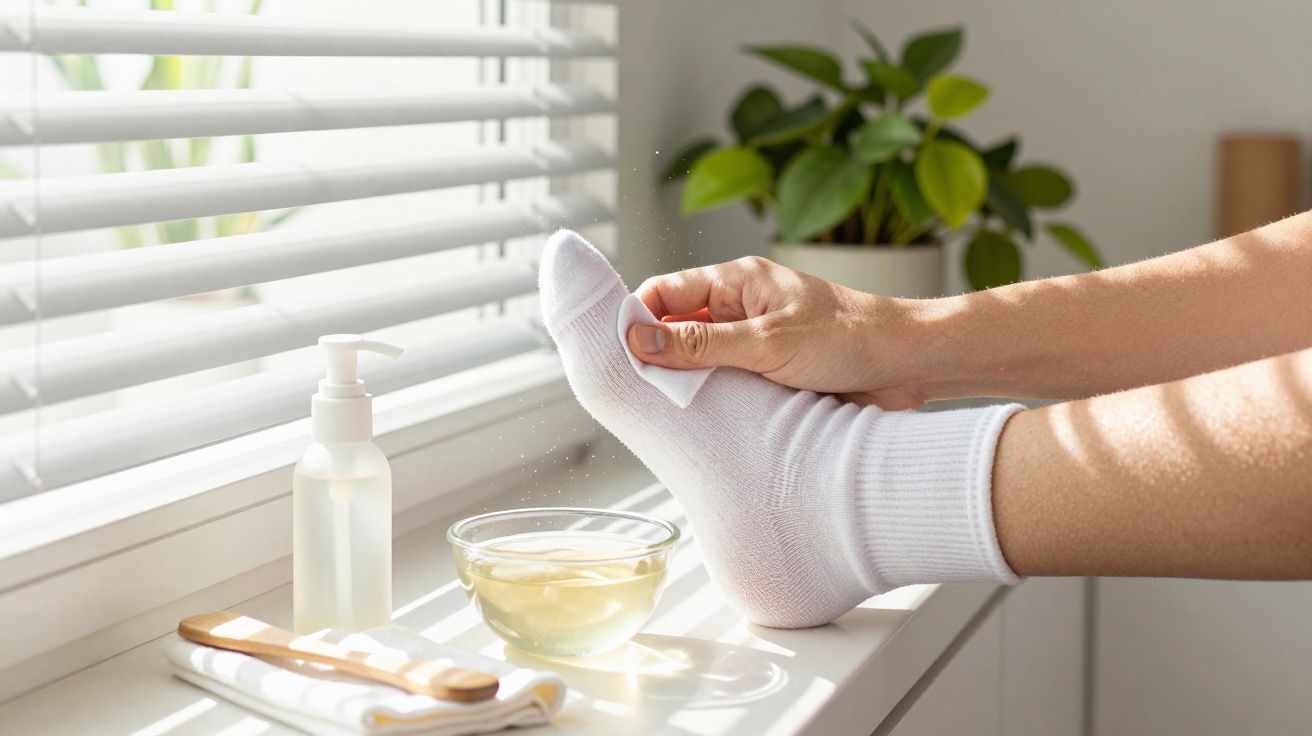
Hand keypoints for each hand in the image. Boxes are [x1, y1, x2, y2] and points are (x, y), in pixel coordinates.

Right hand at [627, 256, 925, 408]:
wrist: (908, 364)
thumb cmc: (850, 338)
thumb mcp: (767, 342)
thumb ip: (702, 344)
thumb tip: (639, 341)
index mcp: (736, 281)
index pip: (664, 293)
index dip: (635, 320)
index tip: (618, 356)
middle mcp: (740, 307)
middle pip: (676, 329)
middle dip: (657, 359)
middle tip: (639, 393)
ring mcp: (754, 341)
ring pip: (699, 361)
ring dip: (688, 385)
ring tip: (673, 412)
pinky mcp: (768, 372)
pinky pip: (725, 384)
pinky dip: (714, 401)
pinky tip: (708, 422)